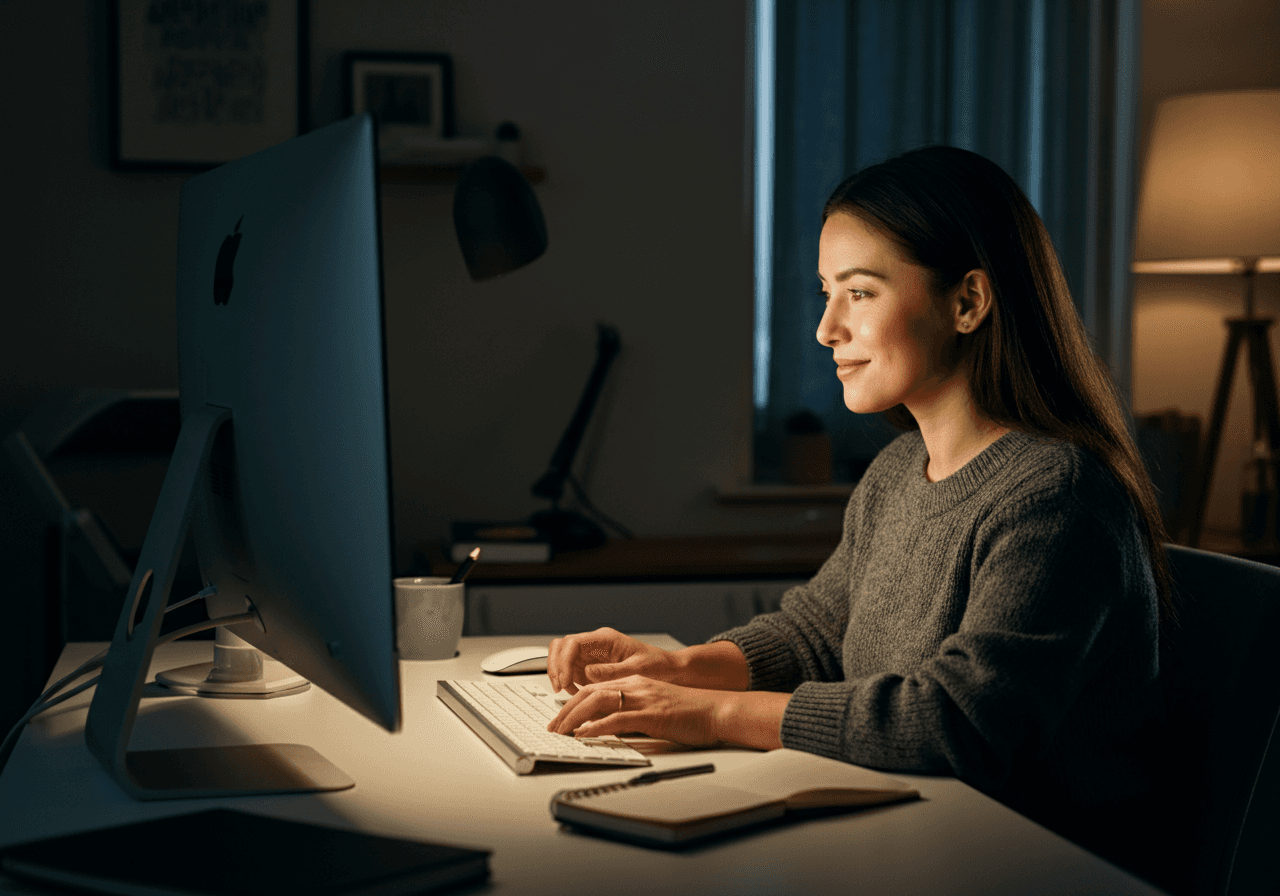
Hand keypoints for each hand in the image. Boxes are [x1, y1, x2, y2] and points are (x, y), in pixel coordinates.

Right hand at [546, 627, 680, 693]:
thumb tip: (588, 673)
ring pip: (562, 659)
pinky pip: (571, 672)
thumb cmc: (658, 667)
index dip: (563, 661)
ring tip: (568, 693)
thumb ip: (612, 671)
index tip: (564, 680)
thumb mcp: (637, 670)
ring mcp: (591, 656)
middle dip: (555, 666)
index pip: (573, 643)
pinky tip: (576, 695)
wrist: (670, 671)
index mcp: (605, 639)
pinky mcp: (591, 669)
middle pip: (561, 647)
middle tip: (559, 687)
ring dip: (560, 676)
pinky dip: (568, 684)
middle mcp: (595, 645)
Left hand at [546, 674, 722, 746]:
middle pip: (590, 692)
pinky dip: (596, 727)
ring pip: (598, 702)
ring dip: (574, 718)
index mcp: (636, 683)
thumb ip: (632, 713)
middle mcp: (636, 686)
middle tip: (553, 727)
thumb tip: (608, 727)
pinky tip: (584, 734)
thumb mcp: (655, 708)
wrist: (717, 711)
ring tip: (561, 732)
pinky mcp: (651, 714)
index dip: (574, 702)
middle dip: (566, 710)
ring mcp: (644, 698)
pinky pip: (617, 718)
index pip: (595, 687)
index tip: (561, 717)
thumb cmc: (691, 713)